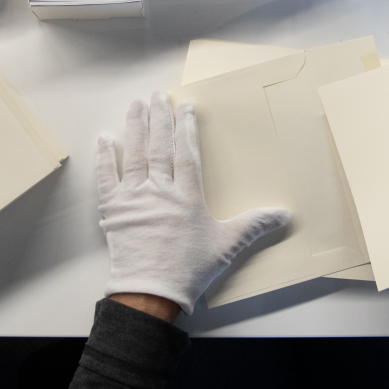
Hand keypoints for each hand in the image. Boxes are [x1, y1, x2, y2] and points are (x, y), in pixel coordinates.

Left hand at [97, 92, 291, 316]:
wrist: (151, 292)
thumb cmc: (189, 269)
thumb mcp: (227, 245)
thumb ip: (254, 225)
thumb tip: (283, 214)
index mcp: (187, 195)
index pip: (187, 151)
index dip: (186, 126)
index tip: (184, 106)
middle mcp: (160, 189)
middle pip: (160, 145)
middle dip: (160, 117)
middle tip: (157, 95)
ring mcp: (134, 197)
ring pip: (134, 153)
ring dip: (135, 126)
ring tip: (136, 105)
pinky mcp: (113, 209)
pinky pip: (106, 177)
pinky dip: (105, 156)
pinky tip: (105, 138)